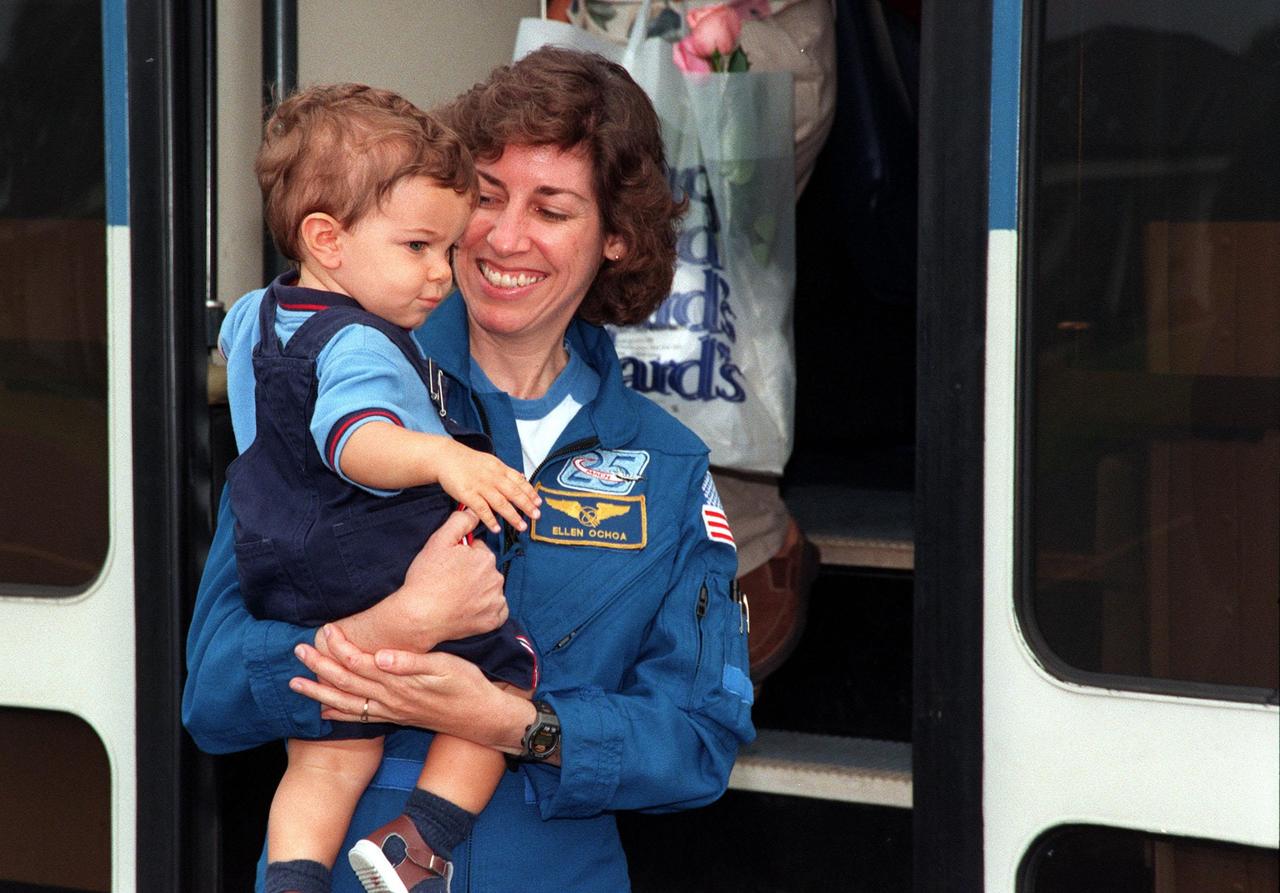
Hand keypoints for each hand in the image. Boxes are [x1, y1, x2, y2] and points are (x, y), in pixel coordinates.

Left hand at [291, 625, 535, 752]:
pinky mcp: (397, 718)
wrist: (482, 718)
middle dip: (320, 667)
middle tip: (297, 651)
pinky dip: (339, 713)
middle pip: (347, 683)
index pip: (360, 663)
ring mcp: (392, 711)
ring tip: (296, 684)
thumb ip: (411, 663)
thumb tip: (380, 655)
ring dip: (320, 692)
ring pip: (347, 702)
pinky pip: (360, 717)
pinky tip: (325, 710)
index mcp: (400, 683)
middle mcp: (390, 700)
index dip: (340, 647)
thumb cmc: (467, 686)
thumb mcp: (445, 668)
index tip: (326, 630)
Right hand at [333, 510, 507, 652]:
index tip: (448, 567)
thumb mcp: (438, 541)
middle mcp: (496, 578)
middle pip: (485, 570)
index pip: (478, 551)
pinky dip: (487, 610)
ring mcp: (496, 601)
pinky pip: (497, 611)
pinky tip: (469, 609)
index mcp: (485, 557)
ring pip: (490, 589)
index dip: (462, 557)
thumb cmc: (426, 578)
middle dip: (472, 573)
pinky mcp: (494, 620)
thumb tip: (474, 511)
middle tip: (450, 582)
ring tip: (456, 597)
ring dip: (479, 591)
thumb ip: (460, 522)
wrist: (419, 616)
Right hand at [436, 441, 540, 533]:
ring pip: (500, 503)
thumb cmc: (468, 462)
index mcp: (500, 469)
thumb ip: (506, 472)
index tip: (539, 503)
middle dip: (527, 505)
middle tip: (536, 516)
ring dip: (512, 516)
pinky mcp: (468, 494)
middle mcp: (493, 477)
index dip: (530, 493)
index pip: (519, 481)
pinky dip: (490, 519)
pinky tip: (497, 528)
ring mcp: (480, 486)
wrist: (446, 458)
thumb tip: (522, 477)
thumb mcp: (491, 462)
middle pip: (513, 493)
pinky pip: (481, 509)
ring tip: (521, 526)